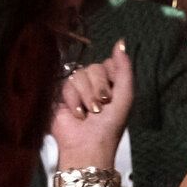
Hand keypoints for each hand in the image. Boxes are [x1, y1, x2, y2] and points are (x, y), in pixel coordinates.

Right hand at [50, 40, 134, 167]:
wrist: (88, 144)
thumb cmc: (110, 125)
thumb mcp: (125, 95)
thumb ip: (124, 69)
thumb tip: (120, 41)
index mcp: (110, 84)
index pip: (108, 63)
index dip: (110, 76)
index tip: (112, 94)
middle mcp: (93, 84)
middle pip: (94, 67)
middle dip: (98, 88)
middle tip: (100, 107)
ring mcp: (76, 90)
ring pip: (79, 74)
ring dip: (86, 96)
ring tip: (89, 113)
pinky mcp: (60, 96)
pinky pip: (66, 84)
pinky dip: (73, 101)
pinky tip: (77, 115)